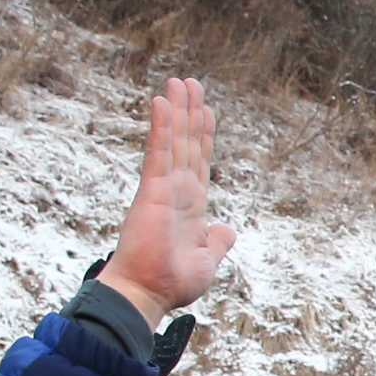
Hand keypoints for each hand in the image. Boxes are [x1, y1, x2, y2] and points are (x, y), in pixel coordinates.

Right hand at [102, 79, 235, 323]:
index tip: (207, 110)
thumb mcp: (206, 261)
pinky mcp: (151, 191)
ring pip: (173, 141)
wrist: (148, 295)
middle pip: (187, 143)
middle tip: (191, 82)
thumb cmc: (171, 283)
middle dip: (190, 113)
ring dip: (177, 110)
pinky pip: (158, 152)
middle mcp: (177, 192)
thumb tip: (226, 229)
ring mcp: (163, 188)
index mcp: (191, 207)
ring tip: (180, 81)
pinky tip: (163, 102)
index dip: (204, 136)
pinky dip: (161, 127)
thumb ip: (216, 242)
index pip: (199, 162)